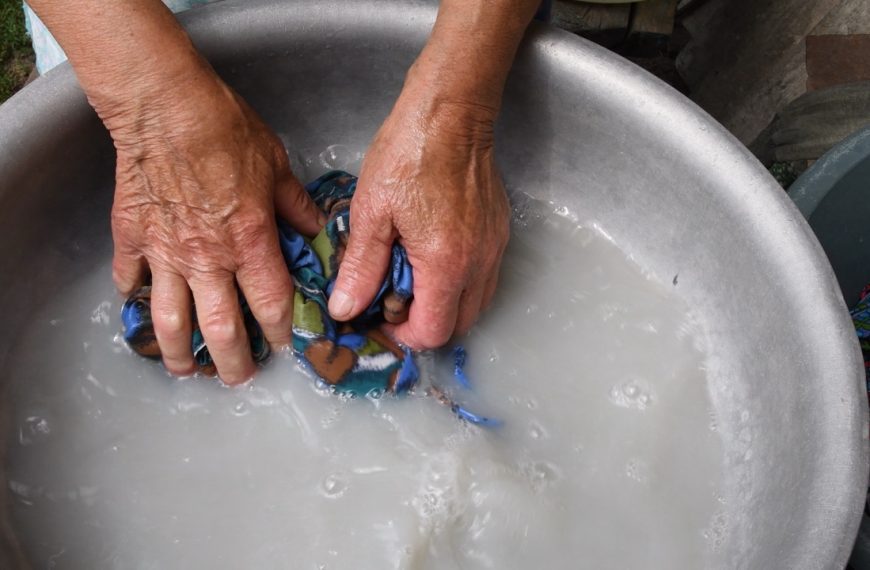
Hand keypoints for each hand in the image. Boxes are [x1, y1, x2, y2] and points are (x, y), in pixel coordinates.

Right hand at [109, 68, 321, 382]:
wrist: (166, 107)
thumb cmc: (226, 132)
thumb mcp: (277, 167)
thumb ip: (296, 206)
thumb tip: (317, 228)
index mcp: (250, 245)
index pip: (269, 305)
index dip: (278, 332)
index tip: (282, 346)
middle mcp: (208, 260)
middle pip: (219, 329)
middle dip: (232, 362)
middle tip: (238, 378)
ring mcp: (164, 253)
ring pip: (170, 321)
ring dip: (179, 352)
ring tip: (187, 370)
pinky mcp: (131, 238)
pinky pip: (129, 279)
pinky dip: (133, 297)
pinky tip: (139, 305)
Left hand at [328, 76, 510, 348]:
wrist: (451, 113)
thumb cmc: (409, 153)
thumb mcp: (372, 211)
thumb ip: (361, 267)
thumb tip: (345, 309)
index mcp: (445, 263)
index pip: (434, 331)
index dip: (405, 336)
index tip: (381, 319)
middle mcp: (478, 263)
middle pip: (460, 326)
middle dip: (427, 325)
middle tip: (394, 302)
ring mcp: (494, 248)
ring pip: (477, 303)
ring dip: (446, 306)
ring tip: (413, 280)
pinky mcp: (499, 232)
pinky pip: (484, 276)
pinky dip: (460, 283)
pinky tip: (432, 257)